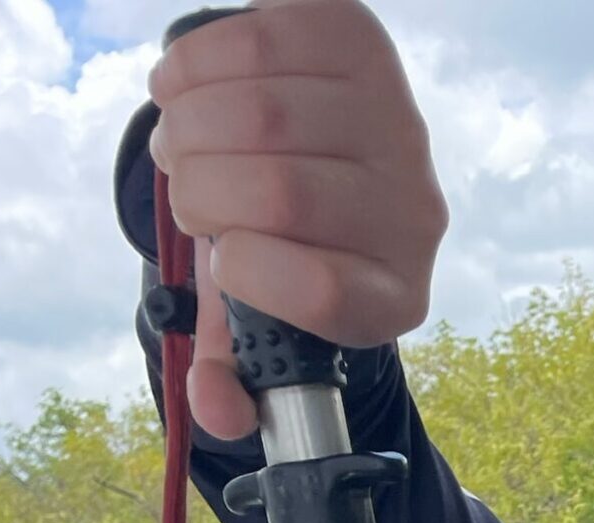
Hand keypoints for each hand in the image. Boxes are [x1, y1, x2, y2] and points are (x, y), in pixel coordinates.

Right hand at [147, 0, 447, 440]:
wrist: (323, 149)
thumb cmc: (281, 246)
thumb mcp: (259, 315)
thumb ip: (233, 368)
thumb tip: (219, 414)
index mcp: (392, 295)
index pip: (326, 292)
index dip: (249, 273)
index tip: (220, 260)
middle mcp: (413, 210)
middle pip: (281, 193)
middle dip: (200, 189)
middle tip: (184, 188)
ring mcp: (396, 119)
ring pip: (264, 109)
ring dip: (189, 124)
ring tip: (179, 141)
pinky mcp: (362, 43)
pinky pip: (264, 37)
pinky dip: (198, 60)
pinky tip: (182, 85)